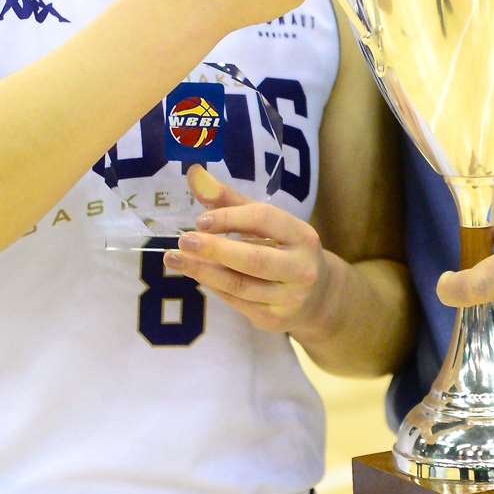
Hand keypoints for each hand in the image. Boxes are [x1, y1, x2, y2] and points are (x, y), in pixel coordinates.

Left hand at [165, 166, 328, 335]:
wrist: (318, 296)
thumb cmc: (284, 248)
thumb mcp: (266, 223)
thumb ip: (229, 201)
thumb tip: (193, 174)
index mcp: (302, 235)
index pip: (264, 220)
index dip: (230, 217)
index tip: (200, 220)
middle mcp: (301, 268)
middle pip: (254, 259)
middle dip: (216, 250)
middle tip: (184, 241)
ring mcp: (289, 298)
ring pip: (240, 285)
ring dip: (203, 271)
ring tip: (175, 259)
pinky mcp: (274, 320)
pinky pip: (236, 302)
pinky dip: (213, 286)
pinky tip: (196, 273)